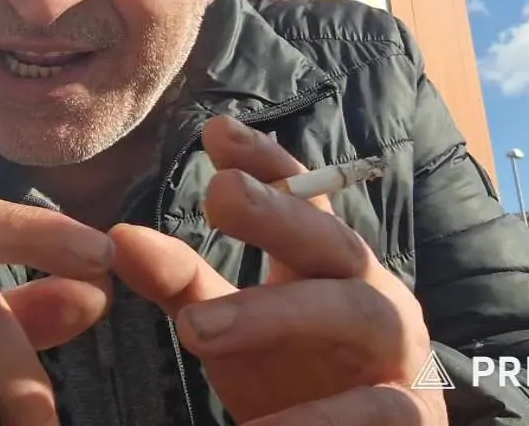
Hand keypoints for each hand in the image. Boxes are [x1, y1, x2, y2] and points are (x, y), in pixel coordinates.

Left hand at [110, 115, 446, 424]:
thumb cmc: (296, 375)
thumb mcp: (231, 325)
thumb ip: (181, 282)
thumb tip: (120, 236)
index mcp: (326, 262)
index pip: (304, 196)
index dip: (267, 162)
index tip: (217, 132)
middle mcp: (369, 291)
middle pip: (331, 238)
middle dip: (278, 212)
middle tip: (218, 192)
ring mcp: (396, 350)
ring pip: (353, 310)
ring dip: (276, 313)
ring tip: (196, 330)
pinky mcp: (408, 414)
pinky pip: (372, 409)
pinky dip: (318, 419)